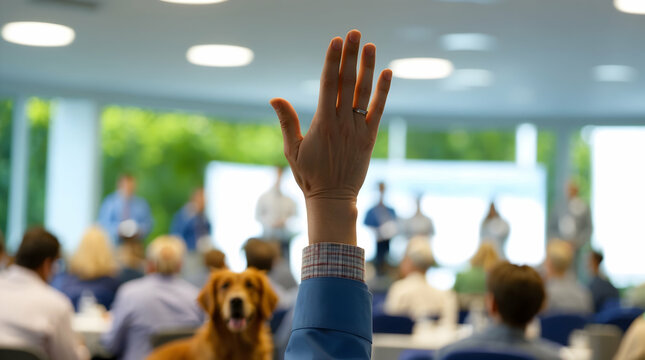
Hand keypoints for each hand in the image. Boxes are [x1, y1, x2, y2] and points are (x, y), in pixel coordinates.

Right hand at [270, 29, 391, 244]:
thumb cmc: (309, 175)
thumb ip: (286, 121)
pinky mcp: (369, 138)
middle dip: (350, 56)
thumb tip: (275, 98)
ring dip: (367, 67)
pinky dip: (383, 92)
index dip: (332, 61)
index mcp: (322, 123)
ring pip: (363, 93)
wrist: (333, 199)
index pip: (328, 84)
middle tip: (354, 32)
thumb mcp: (291, 149)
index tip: (336, 41)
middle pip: (346, 82)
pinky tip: (387, 73)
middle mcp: (341, 122)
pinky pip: (378, 110)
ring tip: (369, 45)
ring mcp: (357, 129)